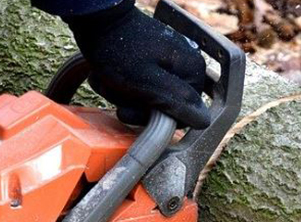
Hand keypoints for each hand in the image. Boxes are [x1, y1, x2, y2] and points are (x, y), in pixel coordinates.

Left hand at [65, 0, 209, 128]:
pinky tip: (107, 76)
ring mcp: (166, 63)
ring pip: (146, 99)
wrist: (95, 20)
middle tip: (115, 92)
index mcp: (192, 71)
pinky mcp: (149, 61)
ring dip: (122, 95)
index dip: (156, 118)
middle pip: (163, 107)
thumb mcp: (149, 83)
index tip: (132, 109)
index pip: (183, 114)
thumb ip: (178, 103)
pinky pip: (137, 86)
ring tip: (108, 80)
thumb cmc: (119, 52)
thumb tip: (204, 121)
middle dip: (134, 104)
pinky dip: (119, 85)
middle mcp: (184, 66)